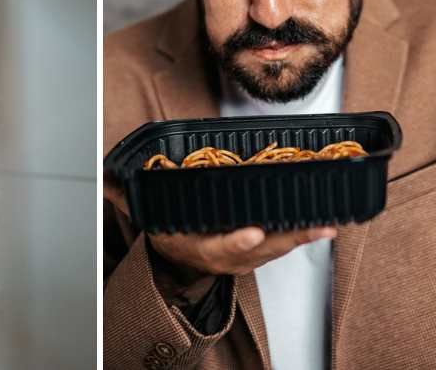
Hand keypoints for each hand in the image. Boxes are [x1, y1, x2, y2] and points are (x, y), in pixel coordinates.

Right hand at [105, 176, 335, 276]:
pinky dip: (306, 233)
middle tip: (317, 226)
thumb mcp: (150, 214)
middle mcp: (227, 256)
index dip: (236, 241)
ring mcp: (248, 256)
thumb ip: (129, 195)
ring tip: (329, 224)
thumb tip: (106, 180)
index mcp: (199, 246)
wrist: (182, 256)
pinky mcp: (264, 250)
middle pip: (262, 249)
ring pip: (280, 247)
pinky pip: (286, 242)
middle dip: (291, 238)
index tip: (252, 233)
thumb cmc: (172, 228)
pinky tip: (327, 222)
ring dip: (306, 236)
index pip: (218, 245)